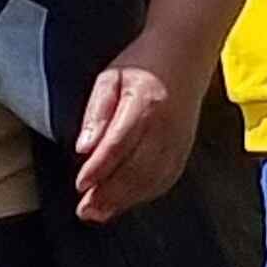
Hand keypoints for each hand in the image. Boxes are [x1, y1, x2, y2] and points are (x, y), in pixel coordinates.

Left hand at [76, 41, 206, 224]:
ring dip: (124, 201)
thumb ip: (96, 112)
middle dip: (109, 194)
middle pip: (137, 169)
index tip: (80, 184)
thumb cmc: (143, 64)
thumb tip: (84, 148)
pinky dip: (144, 195)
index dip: (99, 168)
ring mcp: (179, 142)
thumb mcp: (110, 76)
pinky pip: (165, 180)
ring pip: (151, 180)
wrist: (186, 53)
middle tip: (85, 211)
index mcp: (146, 104)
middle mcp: (166, 128)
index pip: (119, 143)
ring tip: (99, 213)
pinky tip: (124, 203)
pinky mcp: (184, 150)